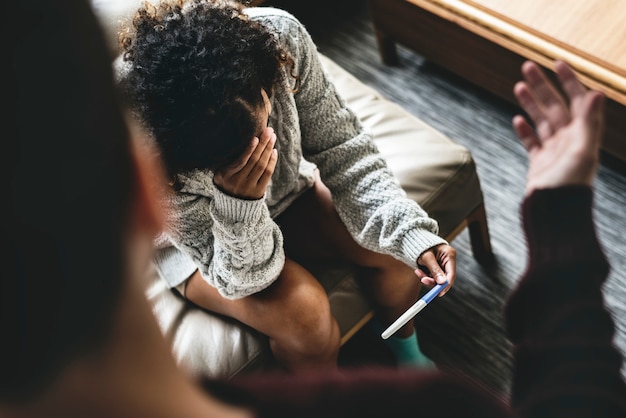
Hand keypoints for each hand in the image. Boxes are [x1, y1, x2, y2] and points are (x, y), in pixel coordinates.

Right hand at [213, 127, 277, 198]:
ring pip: (262, 166)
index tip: (256, 138)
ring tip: (272, 137)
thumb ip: (227, 161)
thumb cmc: (226, 182)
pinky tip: (274, 151)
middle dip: (262, 144)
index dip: (249, 149)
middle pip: (254, 161)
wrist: (232, 206)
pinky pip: (267, 174)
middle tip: (269, 131)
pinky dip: (272, 161)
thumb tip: (241, 143)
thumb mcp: (220, 173)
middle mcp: (238, 182)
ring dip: (268, 150)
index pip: (240, 161)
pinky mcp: (258, 191)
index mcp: (226, 176)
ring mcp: (249, 187)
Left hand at [415, 244, 455, 295]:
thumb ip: (435, 269)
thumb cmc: (421, 245)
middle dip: (433, 281)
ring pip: (437, 279)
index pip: (451, 274)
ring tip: (418, 271)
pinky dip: (425, 276)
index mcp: (449, 255)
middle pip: (444, 278)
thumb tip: (442, 282)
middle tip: (423, 280)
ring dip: (427, 278)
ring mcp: (442, 265)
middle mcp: (447, 260)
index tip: (439, 293)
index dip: (446, 285)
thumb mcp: (427, 257)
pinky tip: (418, 270)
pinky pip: (432, 277)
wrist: (413, 241)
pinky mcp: (436, 267)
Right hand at [512, 60, 604, 195]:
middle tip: (527, 66)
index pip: (577, 100)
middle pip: (554, 106)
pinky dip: (525, 130)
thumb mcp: (583, 152)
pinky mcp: (540, 164)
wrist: (555, 214)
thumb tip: (597, 92)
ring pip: (541, 120)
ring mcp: (554, 151)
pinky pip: (532, 142)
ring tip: (519, 85)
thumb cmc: (571, 187)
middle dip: (542, 85)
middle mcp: (569, 140)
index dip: (569, 81)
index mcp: (582, 135)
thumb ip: (589, 122)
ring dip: (531, 102)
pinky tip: (517, 119)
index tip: (557, 63)